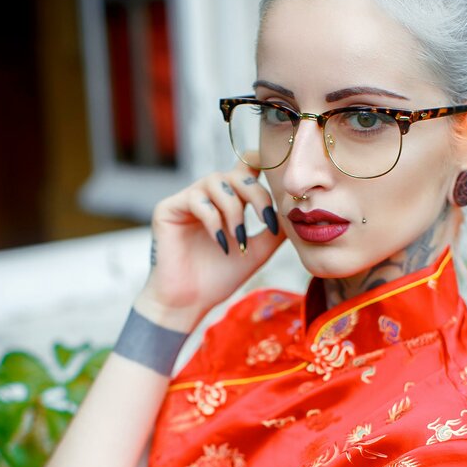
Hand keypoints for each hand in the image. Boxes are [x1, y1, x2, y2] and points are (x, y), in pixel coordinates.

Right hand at [134, 161, 284, 329]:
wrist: (190, 302)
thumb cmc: (220, 277)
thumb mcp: (257, 252)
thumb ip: (275, 231)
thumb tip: (298, 213)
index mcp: (229, 200)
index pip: (247, 167)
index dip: (264, 165)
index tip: (281, 188)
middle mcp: (208, 195)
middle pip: (237, 173)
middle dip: (257, 194)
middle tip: (267, 220)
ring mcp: (187, 199)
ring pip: (217, 182)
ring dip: (235, 210)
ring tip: (239, 239)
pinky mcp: (169, 208)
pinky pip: (197, 200)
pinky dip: (214, 221)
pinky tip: (221, 244)